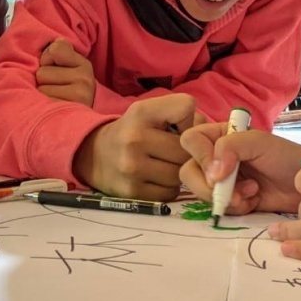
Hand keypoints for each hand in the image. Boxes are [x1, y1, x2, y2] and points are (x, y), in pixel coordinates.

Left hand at [37, 38, 94, 105]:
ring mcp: (81, 95)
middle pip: (42, 72)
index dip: (46, 59)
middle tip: (54, 89)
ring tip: (54, 100)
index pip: (55, 50)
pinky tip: (53, 110)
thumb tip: (57, 41)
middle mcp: (86, 78)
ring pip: (41, 89)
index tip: (52, 68)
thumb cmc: (68, 91)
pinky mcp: (72, 111)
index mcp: (83, 64)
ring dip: (42, 96)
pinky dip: (44, 107)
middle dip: (43, 81)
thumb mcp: (68, 68)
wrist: (82, 123)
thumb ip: (60, 51)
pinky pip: (43, 104)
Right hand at [72, 94, 195, 200]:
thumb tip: (206, 131)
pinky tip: (158, 178)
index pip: (187, 107)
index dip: (189, 119)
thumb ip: (181, 113)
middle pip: (185, 149)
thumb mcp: (149, 111)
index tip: (177, 127)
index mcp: (141, 112)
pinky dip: (169, 187)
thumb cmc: (131, 131)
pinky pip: (170, 193)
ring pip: (180, 174)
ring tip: (165, 164)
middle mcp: (135, 139)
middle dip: (186, 152)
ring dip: (178, 171)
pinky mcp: (133, 192)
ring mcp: (133, 168)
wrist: (94, 155)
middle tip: (175, 152)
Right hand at [179, 124, 300, 215]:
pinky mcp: (231, 200)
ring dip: (227, 197)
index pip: (191, 141)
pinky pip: (219, 208)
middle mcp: (216, 157)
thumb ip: (230, 148)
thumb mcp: (258, 143)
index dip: (201, 157)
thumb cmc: (284, 156)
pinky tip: (254, 199)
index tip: (220, 172)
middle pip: (189, 171)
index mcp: (220, 135)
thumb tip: (212, 174)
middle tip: (234, 191)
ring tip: (252, 191)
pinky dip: (237, 207)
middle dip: (210, 186)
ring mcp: (222, 180)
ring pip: (202, 193)